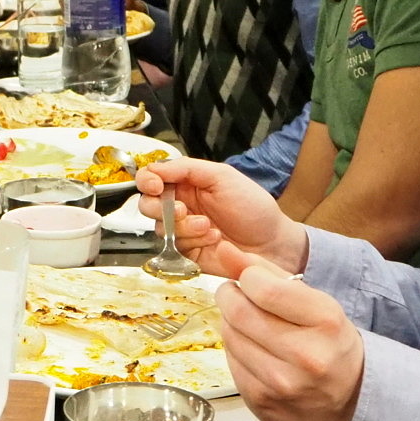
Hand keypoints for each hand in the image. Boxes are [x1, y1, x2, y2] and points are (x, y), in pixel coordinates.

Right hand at [135, 158, 307, 276]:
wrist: (272, 243)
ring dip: (183, 226)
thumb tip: (155, 168)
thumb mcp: (222, 176)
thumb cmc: (253, 207)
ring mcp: (182, 230)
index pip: (151, 178)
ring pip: (159, 227)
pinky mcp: (186, 252)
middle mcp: (180, 205)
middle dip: (161, 207)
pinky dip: (192, 241)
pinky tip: (213, 239)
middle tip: (183, 210)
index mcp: (186, 183)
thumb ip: (186, 168)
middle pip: (147, 204)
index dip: (147, 181)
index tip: (156, 186)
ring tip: (209, 226)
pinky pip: (172, 247)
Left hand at [216, 258, 364, 420]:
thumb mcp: (313, 301)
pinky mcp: (263, 402)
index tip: (250, 280)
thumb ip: (267, 272)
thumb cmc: (329, 342)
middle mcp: (306, 356)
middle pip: (239, 312)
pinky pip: (230, 363)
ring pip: (230, 337)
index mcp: (325, 321)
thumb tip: (224, 250)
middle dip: (229, 296)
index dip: (247, 277)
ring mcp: (283, 384)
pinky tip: (254, 350)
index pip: (263, 288)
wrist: (350, 397)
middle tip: (235, 295)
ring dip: (231, 324)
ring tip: (250, 324)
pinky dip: (236, 351)